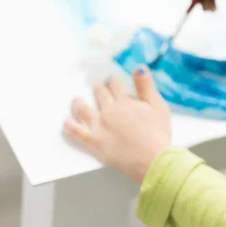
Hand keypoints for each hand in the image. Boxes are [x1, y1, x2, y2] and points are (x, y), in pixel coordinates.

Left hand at [63, 66, 170, 183]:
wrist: (151, 159)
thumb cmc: (158, 133)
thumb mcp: (158, 106)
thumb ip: (147, 86)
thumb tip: (139, 67)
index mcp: (125, 101)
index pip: (116, 85)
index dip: (114, 81)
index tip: (112, 80)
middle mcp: (109, 110)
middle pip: (100, 94)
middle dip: (98, 88)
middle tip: (97, 86)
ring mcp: (98, 126)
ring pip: (83, 110)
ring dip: (79, 103)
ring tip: (76, 100)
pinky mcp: (93, 142)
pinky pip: (76, 132)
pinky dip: (70, 126)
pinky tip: (67, 122)